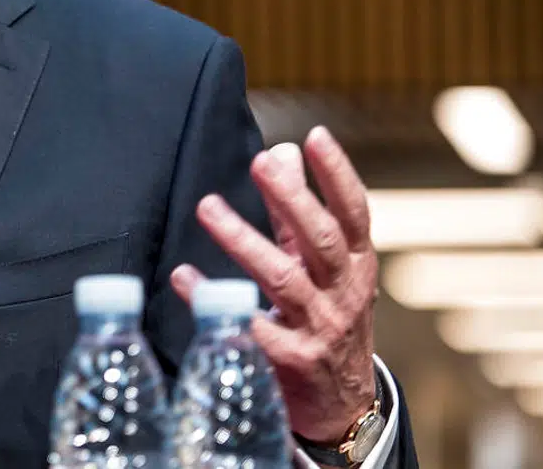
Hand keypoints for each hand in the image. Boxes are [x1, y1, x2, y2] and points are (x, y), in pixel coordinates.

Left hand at [170, 126, 378, 442]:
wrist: (342, 406)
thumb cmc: (328, 318)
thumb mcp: (325, 268)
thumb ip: (298, 214)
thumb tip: (284, 152)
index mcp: (357, 264)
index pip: (354, 213)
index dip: (338, 175)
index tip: (315, 136)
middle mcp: (344, 293)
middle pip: (322, 241)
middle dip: (292, 199)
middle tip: (260, 162)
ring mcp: (320, 328)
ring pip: (284, 279)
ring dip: (243, 240)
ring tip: (208, 206)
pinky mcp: (291, 361)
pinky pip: (250, 326)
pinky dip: (214, 298)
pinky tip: (185, 276)